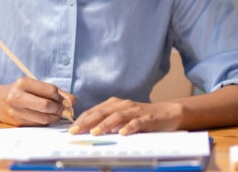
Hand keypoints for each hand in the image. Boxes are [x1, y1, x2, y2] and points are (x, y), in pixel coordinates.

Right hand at [0, 77, 75, 125]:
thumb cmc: (19, 91)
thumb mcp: (33, 86)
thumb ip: (53, 91)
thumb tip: (73, 101)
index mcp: (23, 83)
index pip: (50, 90)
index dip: (62, 97)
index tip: (68, 100)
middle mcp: (18, 97)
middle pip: (47, 105)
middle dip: (60, 109)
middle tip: (66, 110)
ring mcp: (16, 111)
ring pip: (44, 118)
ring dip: (56, 118)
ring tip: (58, 114)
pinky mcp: (17, 123)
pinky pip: (38, 124)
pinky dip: (47, 122)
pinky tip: (49, 118)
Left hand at [68, 97, 182, 135]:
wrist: (167, 113)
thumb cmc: (142, 117)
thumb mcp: (122, 118)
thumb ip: (108, 122)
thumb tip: (88, 131)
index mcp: (115, 104)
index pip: (95, 111)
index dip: (82, 119)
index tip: (70, 129)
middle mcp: (123, 105)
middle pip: (102, 112)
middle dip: (87, 122)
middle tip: (75, 131)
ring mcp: (135, 111)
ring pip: (117, 117)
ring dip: (105, 124)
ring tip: (94, 132)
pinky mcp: (147, 118)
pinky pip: (137, 123)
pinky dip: (129, 127)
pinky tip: (122, 133)